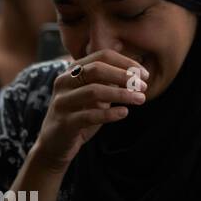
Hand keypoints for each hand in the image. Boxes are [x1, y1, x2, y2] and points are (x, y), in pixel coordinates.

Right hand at [31, 50, 147, 173]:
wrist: (55, 143)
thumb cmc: (81, 113)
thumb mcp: (97, 94)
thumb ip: (111, 80)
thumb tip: (138, 68)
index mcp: (73, 70)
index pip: (102, 56)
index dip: (126, 63)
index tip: (144, 74)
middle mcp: (64, 82)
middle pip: (96, 69)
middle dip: (124, 76)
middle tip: (143, 86)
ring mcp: (62, 102)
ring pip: (93, 91)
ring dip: (122, 94)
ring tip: (140, 99)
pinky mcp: (64, 122)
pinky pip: (89, 115)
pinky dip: (110, 113)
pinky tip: (124, 112)